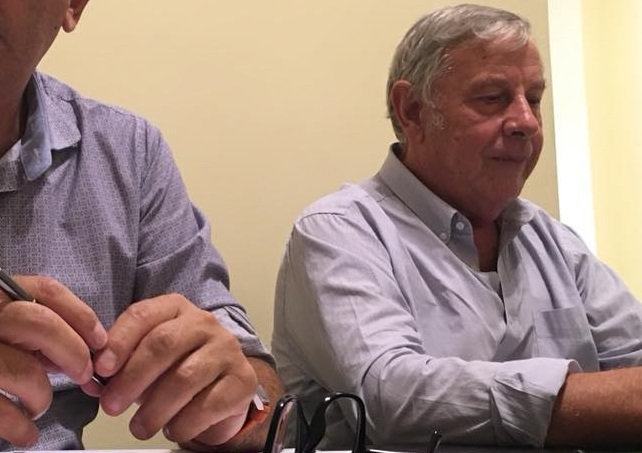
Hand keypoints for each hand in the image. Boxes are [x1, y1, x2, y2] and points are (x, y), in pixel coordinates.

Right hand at [0, 275, 107, 445]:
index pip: (45, 291)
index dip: (81, 316)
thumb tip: (84, 355)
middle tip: (84, 374)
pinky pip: (0, 411)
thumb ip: (41, 334)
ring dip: (43, 395)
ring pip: (24, 371)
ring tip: (38, 406)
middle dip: (73, 352)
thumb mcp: (7, 329)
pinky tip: (26, 432)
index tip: (100, 341)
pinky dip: (20, 426)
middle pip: (40, 324)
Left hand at [89, 294, 257, 444]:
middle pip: (163, 343)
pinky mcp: (242, 380)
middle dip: (132, 377)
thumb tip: (93, 379)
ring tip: (139, 427)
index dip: (119, 341)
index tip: (101, 369)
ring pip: (184, 377)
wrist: (222, 393)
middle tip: (111, 406)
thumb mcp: (146, 360)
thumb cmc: (175, 371)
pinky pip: (208, 405)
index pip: (143, 315)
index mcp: (175, 309)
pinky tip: (173, 428)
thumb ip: (120, 363)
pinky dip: (183, 423)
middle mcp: (204, 323)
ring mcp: (227, 350)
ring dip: (154, 409)